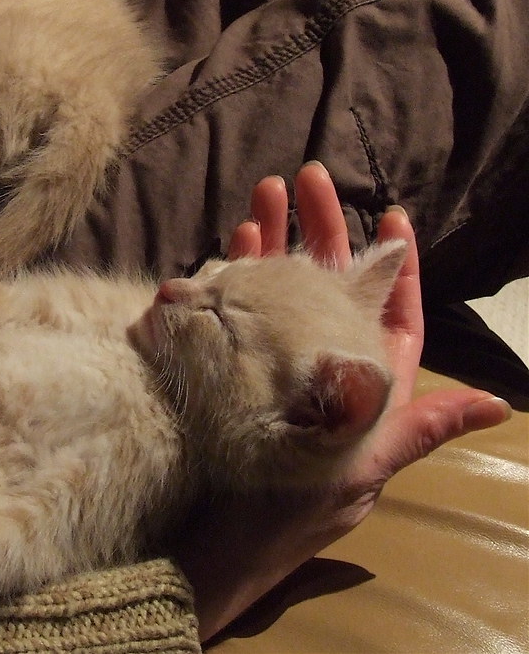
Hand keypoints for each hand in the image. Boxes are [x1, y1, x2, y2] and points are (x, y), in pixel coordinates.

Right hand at [183, 162, 511, 641]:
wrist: (220, 539)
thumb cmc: (297, 509)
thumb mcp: (367, 468)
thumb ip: (419, 428)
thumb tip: (497, 404)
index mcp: (366, 386)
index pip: (390, 314)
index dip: (394, 265)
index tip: (392, 211)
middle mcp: (321, 366)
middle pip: (329, 284)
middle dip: (320, 228)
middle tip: (305, 178)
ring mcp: (273, 363)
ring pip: (280, 287)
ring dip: (271, 239)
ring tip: (261, 196)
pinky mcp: (231, 366)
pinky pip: (237, 309)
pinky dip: (234, 273)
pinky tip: (231, 244)